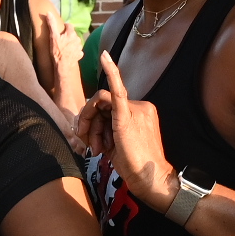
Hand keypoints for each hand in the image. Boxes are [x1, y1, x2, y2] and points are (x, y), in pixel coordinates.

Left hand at [95, 54, 175, 206]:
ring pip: (100, 105)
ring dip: (91, 126)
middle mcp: (140, 107)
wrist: (150, 177)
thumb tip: (85, 124)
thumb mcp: (116, 143)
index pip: (108, 105)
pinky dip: (111, 72)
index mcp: (138, 111)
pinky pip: (117, 90)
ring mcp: (136, 110)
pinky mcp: (127, 116)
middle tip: (88, 143)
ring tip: (96, 148)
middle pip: (102, 104)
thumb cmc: (134, 164)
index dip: (94, 118)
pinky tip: (105, 58)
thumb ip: (104, 129)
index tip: (87, 133)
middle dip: (89, 122)